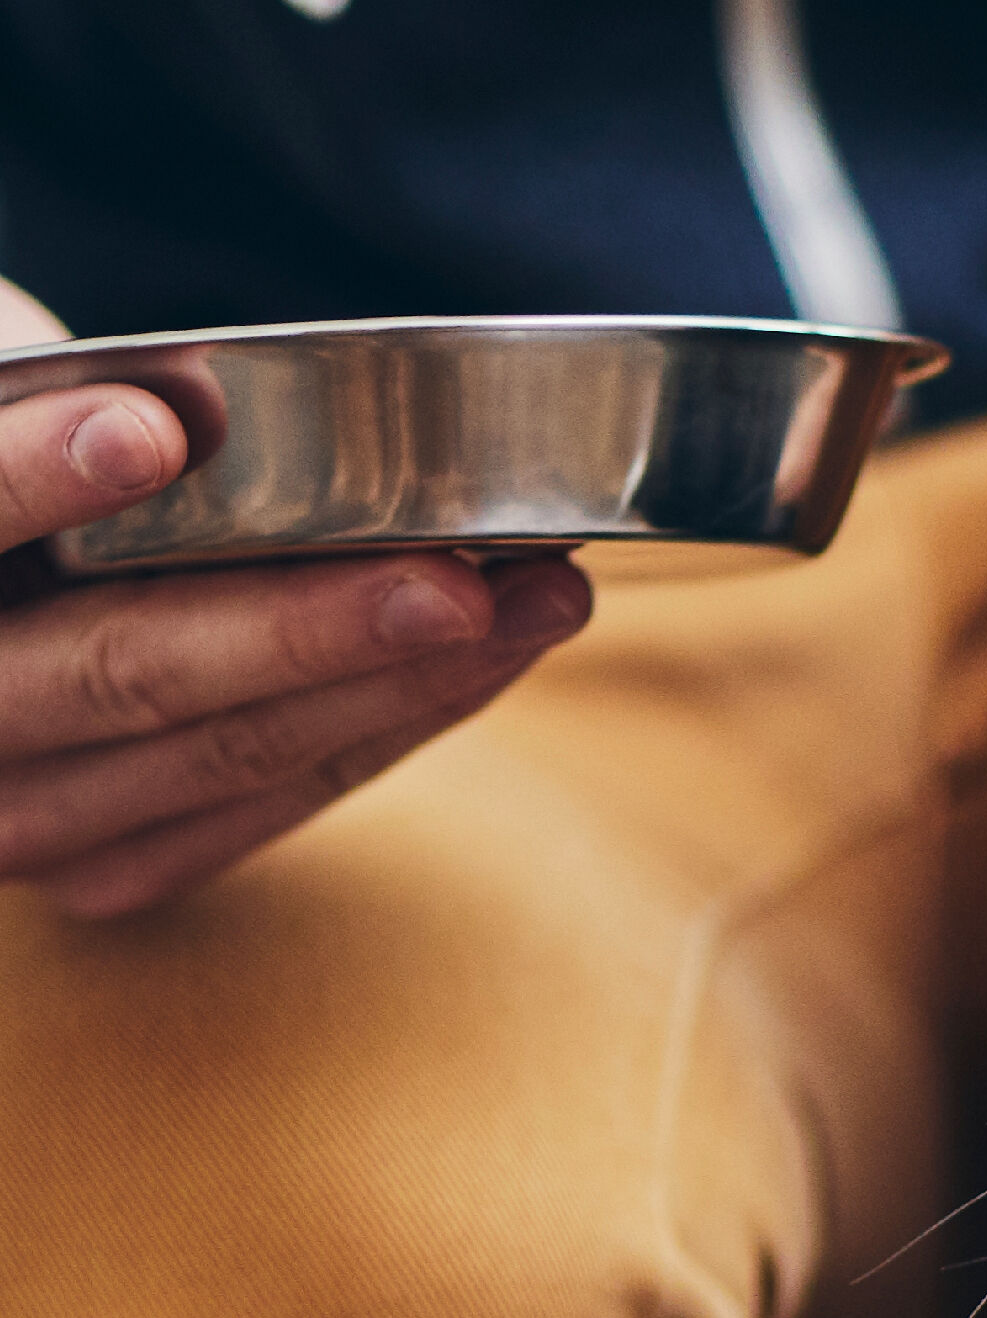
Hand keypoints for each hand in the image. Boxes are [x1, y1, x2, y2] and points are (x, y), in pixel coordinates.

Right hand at [0, 278, 590, 914]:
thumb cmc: (4, 462)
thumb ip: (22, 383)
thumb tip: (168, 392)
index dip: (38, 477)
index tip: (155, 428)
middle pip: (127, 673)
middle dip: (309, 624)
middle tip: (457, 575)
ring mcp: (26, 822)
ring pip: (223, 754)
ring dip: (398, 681)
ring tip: (536, 599)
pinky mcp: (111, 867)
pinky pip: (266, 800)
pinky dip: (389, 724)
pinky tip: (494, 655)